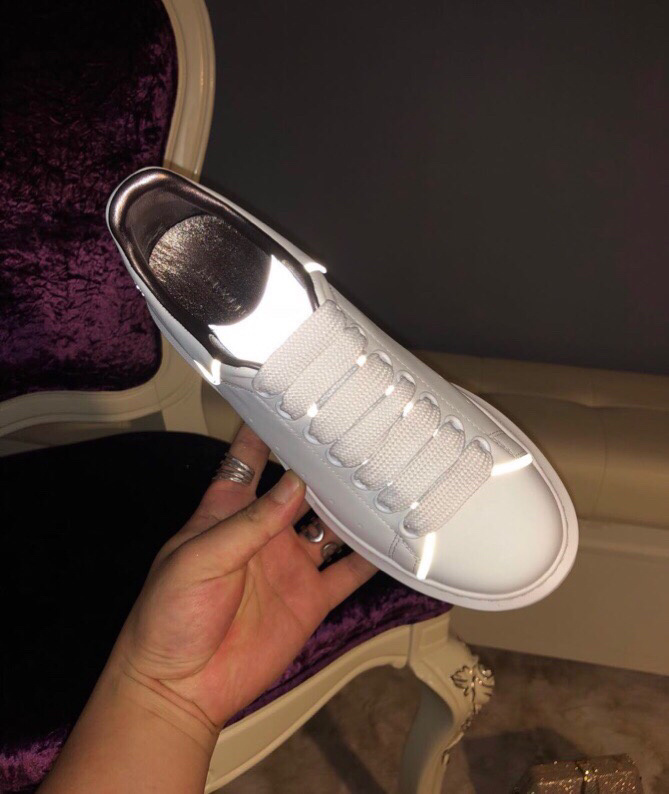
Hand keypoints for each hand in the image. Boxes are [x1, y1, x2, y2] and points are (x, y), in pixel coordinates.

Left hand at [114, 423, 376, 729]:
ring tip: (382, 478)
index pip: (247, 459)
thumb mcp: (199, 558)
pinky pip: (348, 572)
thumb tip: (293, 485)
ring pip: (331, 524)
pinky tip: (391, 539)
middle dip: (324, 464)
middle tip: (354, 438)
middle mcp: (264, 533)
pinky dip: (372, 557)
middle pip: (301, 486)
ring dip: (353, 505)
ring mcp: (289, 565)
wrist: (179, 688)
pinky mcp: (310, 599)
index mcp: (227, 513)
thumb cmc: (167, 619)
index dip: (265, 430)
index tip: (288, 400)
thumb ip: (250, 523)